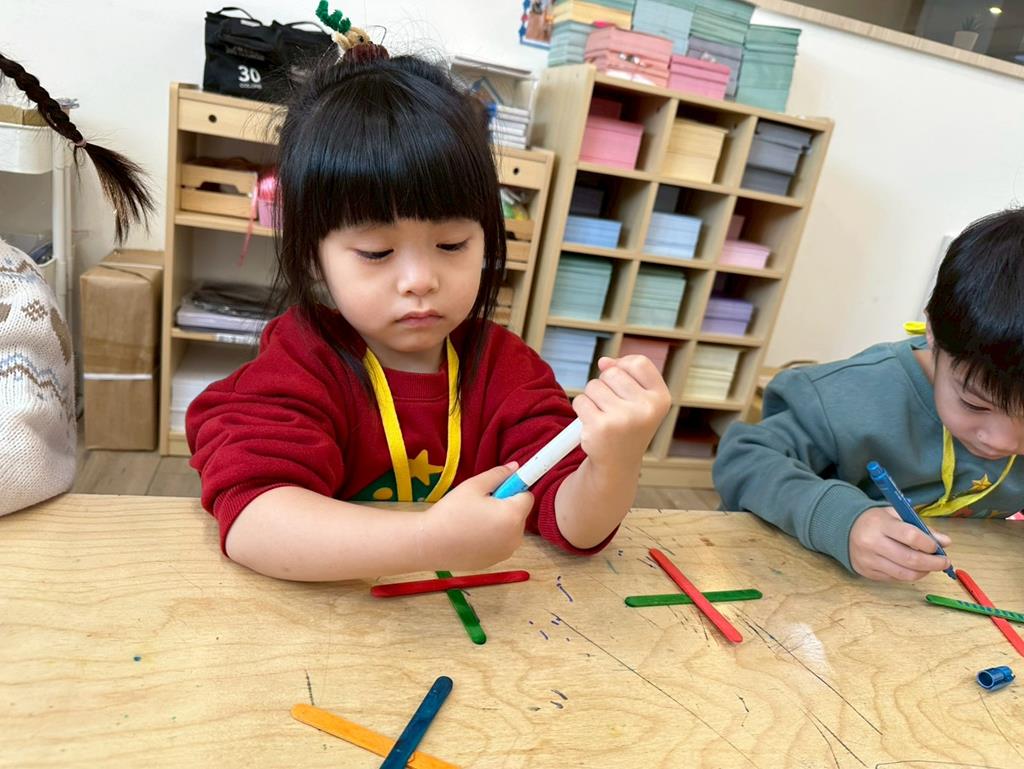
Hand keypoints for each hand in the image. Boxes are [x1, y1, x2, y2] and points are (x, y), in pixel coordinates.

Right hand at [422, 463, 533, 570]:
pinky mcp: (496, 561)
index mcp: (513, 515)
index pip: (527, 496)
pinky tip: (471, 535)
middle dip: (505, 506)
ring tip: (473, 520)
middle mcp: (516, 537)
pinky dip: (492, 537)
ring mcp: (506, 552)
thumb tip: (516, 467)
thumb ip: (499, 475)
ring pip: (510, 528)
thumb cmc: (451, 512)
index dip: (513, 489)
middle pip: (519, 513)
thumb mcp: (474, 486)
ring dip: (500, 522)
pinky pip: (501, 542)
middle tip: (479, 505)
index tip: (496, 489)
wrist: (429, 544)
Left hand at [572, 355, 670, 469]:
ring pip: (593, 386)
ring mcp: (623, 418)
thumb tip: (604, 362)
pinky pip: (580, 400)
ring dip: (592, 398)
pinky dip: (581, 409)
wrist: (617, 463)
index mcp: (660, 399)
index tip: (622, 385)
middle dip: (605, 385)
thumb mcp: (637, 399)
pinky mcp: (599, 427)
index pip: (639, 362)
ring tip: (604, 416)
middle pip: (612, 373)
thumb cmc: (627, 426)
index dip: (624, 367)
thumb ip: (625, 374)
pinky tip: (593, 424)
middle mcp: (646, 409)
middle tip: (613, 408)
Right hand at [849, 506, 952, 580]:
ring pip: (905, 574)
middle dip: (933, 563)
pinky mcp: (867, 572)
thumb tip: (945, 542)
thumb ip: (921, 527)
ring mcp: (868, 560)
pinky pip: (895, 578)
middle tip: (944, 562)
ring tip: (930, 566)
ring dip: (924, 572)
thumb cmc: (875, 521)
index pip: (910, 536)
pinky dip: (909, 575)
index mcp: (879, 524)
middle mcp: (872, 543)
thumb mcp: (896, 515)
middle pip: (910, 559)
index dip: (929, 544)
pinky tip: (912, 567)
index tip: (938, 547)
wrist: (844, 529)